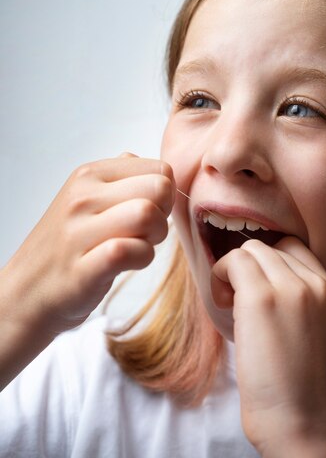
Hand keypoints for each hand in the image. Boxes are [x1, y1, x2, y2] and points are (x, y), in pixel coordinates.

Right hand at [2, 153, 174, 333]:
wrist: (28, 291)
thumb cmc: (69, 247)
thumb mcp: (87, 199)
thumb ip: (120, 179)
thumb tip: (150, 165)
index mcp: (89, 175)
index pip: (159, 168)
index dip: (165, 194)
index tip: (149, 212)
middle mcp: (82, 197)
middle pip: (159, 189)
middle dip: (164, 214)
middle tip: (147, 233)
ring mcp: (79, 232)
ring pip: (148, 214)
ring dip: (155, 237)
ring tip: (138, 247)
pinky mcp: (83, 268)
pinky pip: (131, 250)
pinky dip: (142, 258)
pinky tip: (128, 264)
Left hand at [211, 237, 325, 455]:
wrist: (301, 422)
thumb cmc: (312, 393)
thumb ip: (318, 312)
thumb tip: (296, 303)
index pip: (296, 250)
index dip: (270, 264)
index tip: (257, 288)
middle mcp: (313, 283)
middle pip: (271, 247)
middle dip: (250, 267)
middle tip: (237, 299)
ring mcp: (288, 287)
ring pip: (251, 250)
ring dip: (233, 270)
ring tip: (228, 302)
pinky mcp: (260, 297)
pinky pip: (233, 262)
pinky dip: (220, 274)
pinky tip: (221, 302)